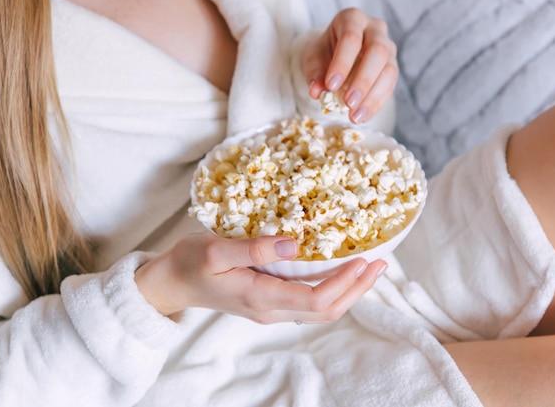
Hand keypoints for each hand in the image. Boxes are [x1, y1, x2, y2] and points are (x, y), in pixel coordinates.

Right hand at [135, 233, 386, 323]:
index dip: (344, 283)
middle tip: (381, 264)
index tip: (364, 260)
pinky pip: (309, 303)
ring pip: (320, 310)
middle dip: (358, 289)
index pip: (315, 299)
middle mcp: (270, 310)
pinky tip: (339, 271)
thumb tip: (295, 243)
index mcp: (260, 297)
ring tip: (369, 268)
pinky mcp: (269, 303)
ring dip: (349, 291)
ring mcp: (270, 310)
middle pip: (326, 311)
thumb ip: (254, 247)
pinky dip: (332, 289)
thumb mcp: (216, 249)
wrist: (173, 283)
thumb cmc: (190, 263)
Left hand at [302, 8, 398, 123]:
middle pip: (377, 51)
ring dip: (372, 96)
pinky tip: (363, 116)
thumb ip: (315, 73)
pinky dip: (376, 104)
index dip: (342, 63)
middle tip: (348, 103)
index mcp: (352, 19)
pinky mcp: (392, 68)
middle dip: (362, 80)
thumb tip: (316, 92)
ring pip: (388, 70)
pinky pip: (390, 86)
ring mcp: (388, 48)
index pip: (351, 38)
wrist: (335, 56)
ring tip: (355, 116)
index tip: (331, 86)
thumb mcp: (313, 59)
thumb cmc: (325, 54)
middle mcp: (375, 30)